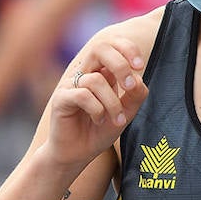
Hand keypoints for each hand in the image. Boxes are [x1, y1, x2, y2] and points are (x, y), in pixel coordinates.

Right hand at [44, 34, 147, 169]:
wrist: (78, 154)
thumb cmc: (99, 131)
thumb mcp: (125, 113)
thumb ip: (135, 95)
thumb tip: (137, 79)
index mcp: (101, 72)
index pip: (112, 44)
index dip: (127, 48)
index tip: (140, 66)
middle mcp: (85, 73)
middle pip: (99, 47)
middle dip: (120, 64)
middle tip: (130, 86)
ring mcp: (71, 85)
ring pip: (96, 80)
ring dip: (112, 103)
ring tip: (117, 121)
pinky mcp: (61, 99)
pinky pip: (83, 95)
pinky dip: (97, 110)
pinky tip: (99, 121)